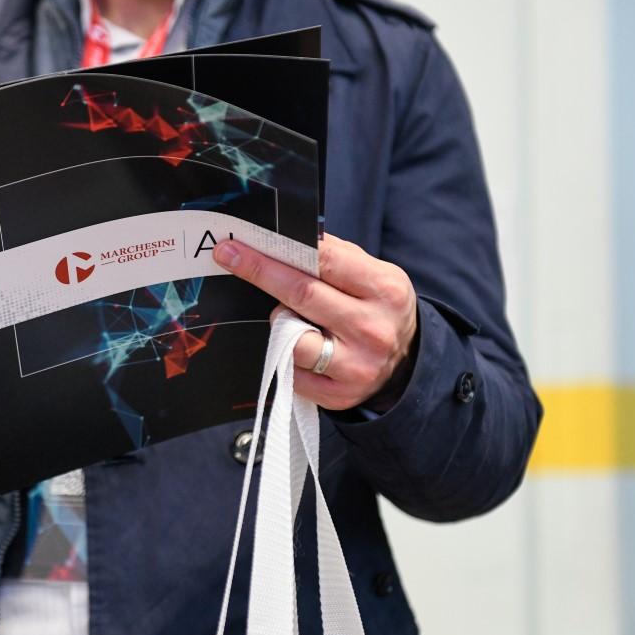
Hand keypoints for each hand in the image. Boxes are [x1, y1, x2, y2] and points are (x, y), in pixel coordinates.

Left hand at [213, 234, 417, 411]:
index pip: (323, 262)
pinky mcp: (339, 395)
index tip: (240, 244)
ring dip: (281, 322)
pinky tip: (303, 348)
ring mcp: (356, 366)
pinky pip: (292, 372)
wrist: (406, 363)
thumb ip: (334, 255)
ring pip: (292, 338)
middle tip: (229, 256)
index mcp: (384, 289)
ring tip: (295, 318)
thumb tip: (283, 239)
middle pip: (301, 295)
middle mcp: (372, 328)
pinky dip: (288, 356)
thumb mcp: (374, 273)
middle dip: (260, 272)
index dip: (276, 251)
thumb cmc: (378, 308)